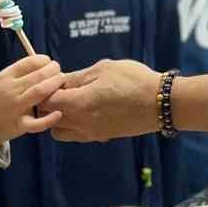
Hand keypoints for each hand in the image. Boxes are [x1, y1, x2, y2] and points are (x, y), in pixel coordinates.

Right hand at [0, 54, 63, 145]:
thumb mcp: (1, 81)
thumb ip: (19, 73)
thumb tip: (44, 63)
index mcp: (5, 77)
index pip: (29, 62)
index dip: (44, 60)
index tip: (49, 62)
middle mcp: (10, 91)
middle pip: (38, 76)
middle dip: (53, 71)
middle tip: (59, 72)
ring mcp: (15, 108)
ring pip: (39, 92)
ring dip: (55, 85)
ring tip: (61, 84)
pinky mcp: (19, 126)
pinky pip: (37, 123)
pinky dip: (49, 118)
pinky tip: (58, 113)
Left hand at [44, 60, 160, 141]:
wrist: (161, 103)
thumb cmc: (134, 81)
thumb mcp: (104, 69)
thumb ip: (78, 77)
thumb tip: (60, 81)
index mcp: (79, 104)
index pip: (46, 102)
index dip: (46, 88)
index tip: (56, 78)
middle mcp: (81, 123)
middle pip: (48, 118)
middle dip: (48, 103)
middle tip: (61, 88)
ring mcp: (91, 133)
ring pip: (60, 131)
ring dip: (58, 117)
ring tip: (72, 100)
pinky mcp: (102, 137)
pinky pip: (77, 134)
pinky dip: (73, 124)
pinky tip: (86, 108)